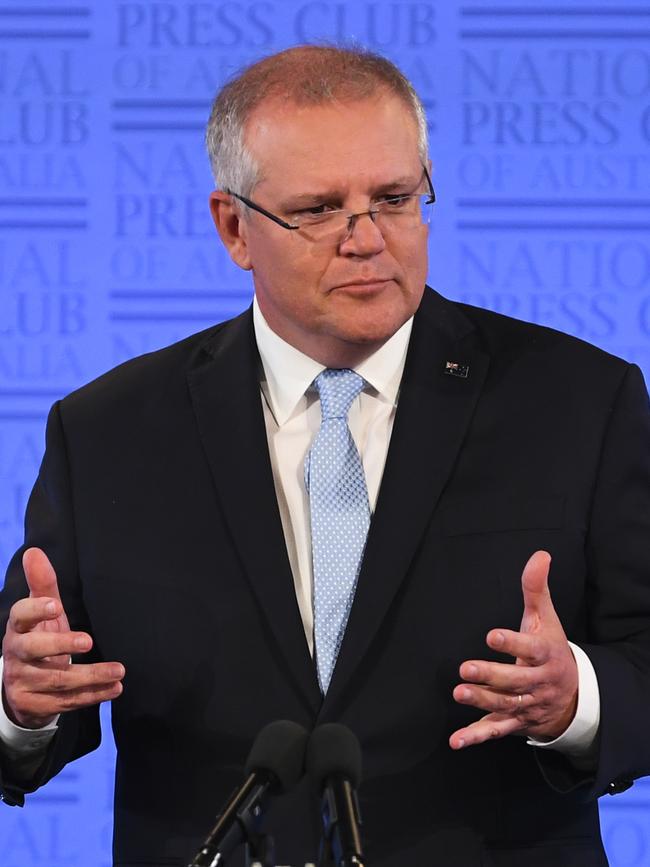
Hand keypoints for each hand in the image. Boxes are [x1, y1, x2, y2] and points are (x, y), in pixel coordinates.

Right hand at [2, 547, 124, 728]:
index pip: (20, 616)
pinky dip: (92, 695)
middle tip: (88, 641)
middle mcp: (16, 655)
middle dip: (61, 645)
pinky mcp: (34, 705)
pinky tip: (114, 688)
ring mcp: (23, 682)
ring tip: (119, 670)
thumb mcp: (41, 612)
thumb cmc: (39, 638)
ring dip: (91, 676)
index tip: (56, 606)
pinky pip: (65, 702)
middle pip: (34, 650)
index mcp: (18, 628)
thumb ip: (43, 584)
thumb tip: (34, 550)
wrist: (22, 688)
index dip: (36, 610)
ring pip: (57, 680)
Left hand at [449, 550, 577, 749]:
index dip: (512, 642)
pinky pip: (495, 731)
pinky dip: (475, 737)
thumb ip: (536, 588)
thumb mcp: (547, 618)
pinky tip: (456, 740)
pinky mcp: (515, 722)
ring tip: (459, 693)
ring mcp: (526, 704)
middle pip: (514, 681)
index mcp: (544, 655)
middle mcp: (536, 683)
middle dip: (490, 676)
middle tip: (465, 669)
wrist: (572, 695)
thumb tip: (540, 554)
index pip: (530, 649)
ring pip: (504, 705)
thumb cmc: (550, 649)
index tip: (491, 635)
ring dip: (481, 702)